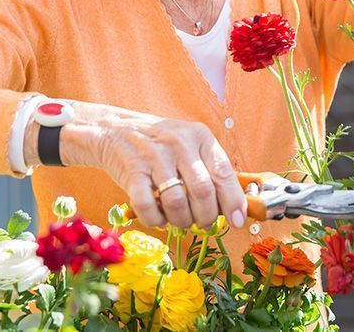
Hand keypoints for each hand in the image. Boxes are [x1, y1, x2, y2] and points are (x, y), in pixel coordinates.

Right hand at [25, 103, 246, 229]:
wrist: (115, 130)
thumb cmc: (161, 146)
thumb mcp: (190, 146)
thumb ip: (210, 170)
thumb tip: (235, 207)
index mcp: (200, 137)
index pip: (224, 172)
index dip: (233, 201)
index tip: (238, 221)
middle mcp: (179, 143)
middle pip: (202, 191)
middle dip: (206, 216)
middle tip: (203, 224)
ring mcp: (155, 156)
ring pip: (176, 201)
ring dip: (182, 221)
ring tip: (181, 221)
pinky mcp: (132, 170)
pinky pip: (148, 206)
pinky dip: (156, 220)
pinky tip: (159, 218)